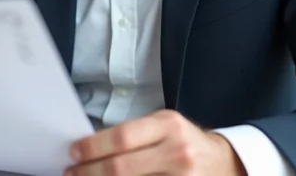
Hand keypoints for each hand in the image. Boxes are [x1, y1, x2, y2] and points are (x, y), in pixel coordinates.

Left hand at [66, 110, 245, 175]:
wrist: (223, 162)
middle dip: (89, 171)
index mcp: (168, 125)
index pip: (122, 137)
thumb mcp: (164, 126)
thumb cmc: (185, 142)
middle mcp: (176, 152)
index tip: (74, 152)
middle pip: (121, 167)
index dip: (93, 147)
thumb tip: (91, 147)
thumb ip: (133, 135)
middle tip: (72, 172)